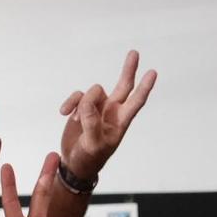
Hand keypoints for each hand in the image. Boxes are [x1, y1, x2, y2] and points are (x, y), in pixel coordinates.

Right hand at [58, 50, 156, 179]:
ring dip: (82, 102)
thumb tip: (88, 104)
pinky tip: (64, 113)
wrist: (74, 163)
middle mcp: (111, 112)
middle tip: (134, 53)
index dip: (144, 87)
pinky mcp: (82, 109)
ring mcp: (97, 109)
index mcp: (120, 122)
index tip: (153, 72)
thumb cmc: (89, 158)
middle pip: (123, 86)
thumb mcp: (93, 145)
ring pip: (93, 92)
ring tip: (74, 119)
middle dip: (128, 69)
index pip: (136, 101)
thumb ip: (92, 123)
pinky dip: (70, 103)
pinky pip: (77, 97)